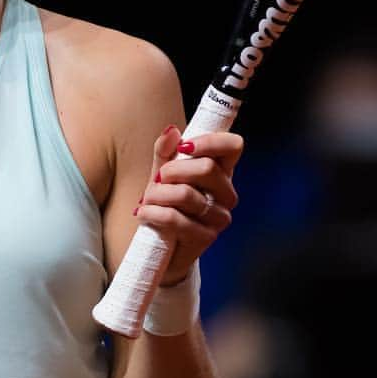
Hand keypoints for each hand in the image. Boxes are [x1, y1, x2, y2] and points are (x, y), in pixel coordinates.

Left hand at [133, 125, 242, 285]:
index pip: (233, 146)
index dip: (210, 141)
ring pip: (187, 194)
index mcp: (220, 171)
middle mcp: (226, 193)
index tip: (184, 146)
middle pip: (208, 168)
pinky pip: (175, 218)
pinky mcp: (206, 237)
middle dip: (173, 170)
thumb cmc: (164, 205)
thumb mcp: (161, 174)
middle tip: (158, 178)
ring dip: (158, 194)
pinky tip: (143, 213)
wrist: (159, 246)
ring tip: (147, 199)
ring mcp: (219, 216)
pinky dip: (153, 212)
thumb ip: (165, 152)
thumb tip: (172, 131)